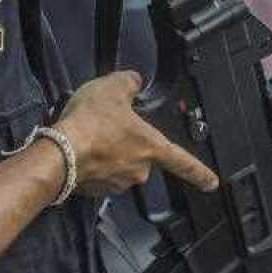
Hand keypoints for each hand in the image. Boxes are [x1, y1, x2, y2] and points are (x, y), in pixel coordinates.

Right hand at [55, 72, 218, 196]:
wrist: (59, 152)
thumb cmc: (90, 123)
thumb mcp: (113, 87)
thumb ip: (130, 82)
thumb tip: (134, 81)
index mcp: (152, 147)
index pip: (184, 162)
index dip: (200, 173)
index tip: (211, 183)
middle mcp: (139, 170)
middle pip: (140, 156)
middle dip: (126, 143)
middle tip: (106, 127)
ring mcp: (117, 183)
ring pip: (117, 165)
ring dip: (106, 154)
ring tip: (88, 136)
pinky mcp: (95, 191)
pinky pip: (97, 175)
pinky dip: (90, 164)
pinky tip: (79, 149)